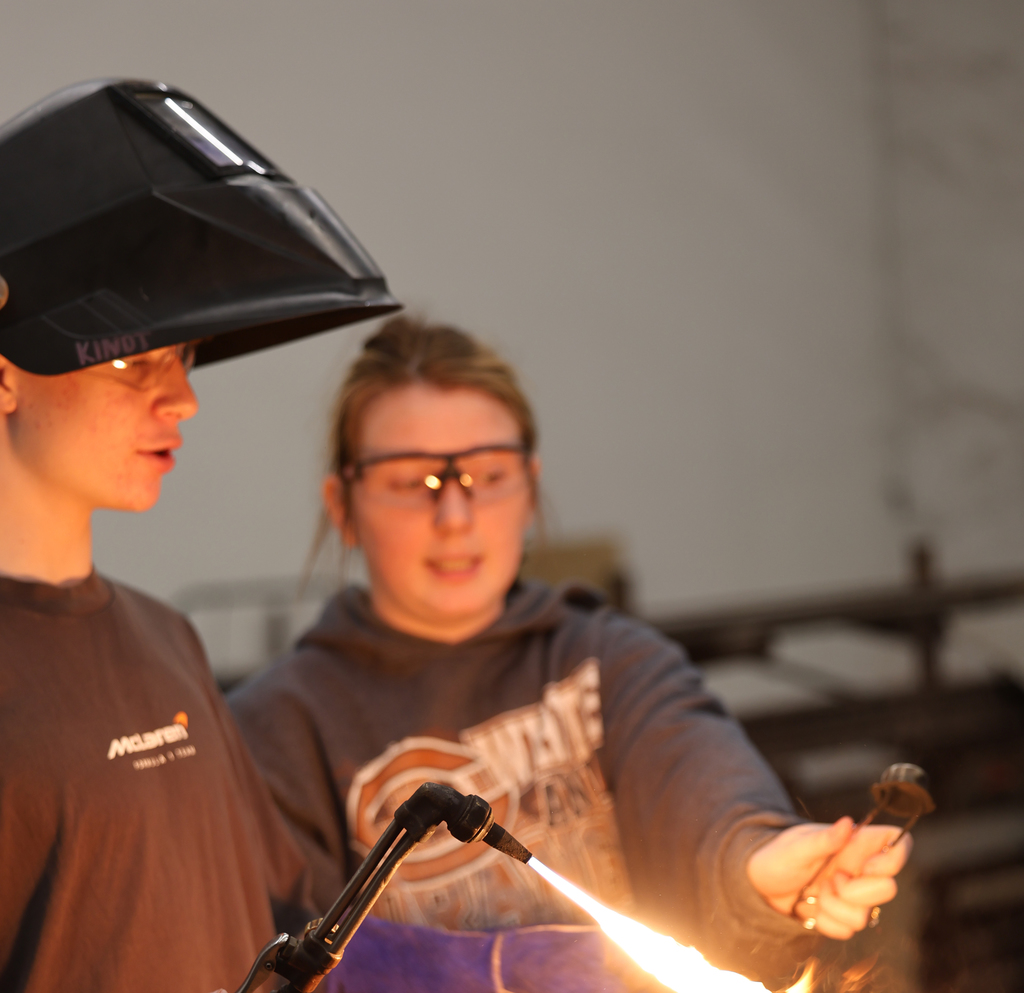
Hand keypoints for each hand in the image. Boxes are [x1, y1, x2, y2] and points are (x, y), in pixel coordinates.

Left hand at [746, 817, 911, 939]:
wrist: (760, 882)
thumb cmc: (779, 854)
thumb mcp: (798, 845)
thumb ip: (824, 838)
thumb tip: (848, 823)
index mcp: (855, 844)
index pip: (897, 843)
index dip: (894, 858)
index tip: (869, 866)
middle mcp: (859, 869)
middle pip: (888, 888)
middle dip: (857, 892)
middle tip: (832, 880)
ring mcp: (852, 895)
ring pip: (865, 916)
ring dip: (833, 907)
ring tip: (815, 891)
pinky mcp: (841, 916)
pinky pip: (846, 930)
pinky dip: (825, 922)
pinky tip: (810, 907)